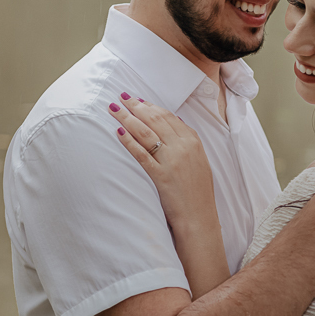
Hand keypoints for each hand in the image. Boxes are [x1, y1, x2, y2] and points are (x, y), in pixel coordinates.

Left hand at [107, 94, 217, 233]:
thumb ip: (188, 140)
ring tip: (114, 109)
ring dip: (127, 118)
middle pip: (155, 119)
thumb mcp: (199, 160)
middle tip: (121, 97)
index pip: (167, 115)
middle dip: (135, 106)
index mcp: (193, 141)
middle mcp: (183, 147)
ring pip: (146, 132)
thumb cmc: (198, 191)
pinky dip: (129, 141)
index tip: (136, 99)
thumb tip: (176, 119)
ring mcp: (172, 160)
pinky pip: (141, 154)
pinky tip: (118, 132)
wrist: (200, 218)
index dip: (150, 105)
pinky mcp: (161, 176)